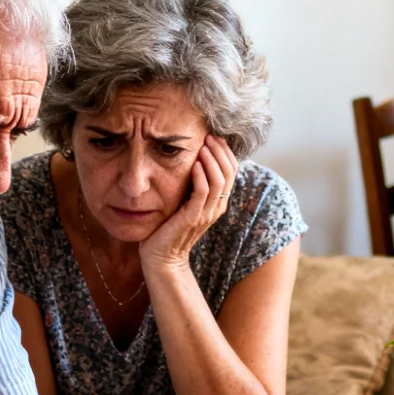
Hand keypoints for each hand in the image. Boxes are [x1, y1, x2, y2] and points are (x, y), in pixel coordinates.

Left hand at [139, 136, 236, 270]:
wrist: (162, 257)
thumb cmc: (169, 228)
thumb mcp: (184, 202)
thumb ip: (192, 186)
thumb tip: (191, 160)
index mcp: (218, 202)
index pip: (231, 172)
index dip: (225, 152)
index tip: (214, 136)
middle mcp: (216, 207)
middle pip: (229, 173)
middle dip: (220, 151)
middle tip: (210, 136)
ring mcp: (206, 213)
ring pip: (219, 181)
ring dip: (212, 160)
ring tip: (203, 145)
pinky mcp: (193, 217)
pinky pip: (203, 192)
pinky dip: (201, 175)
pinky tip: (194, 163)